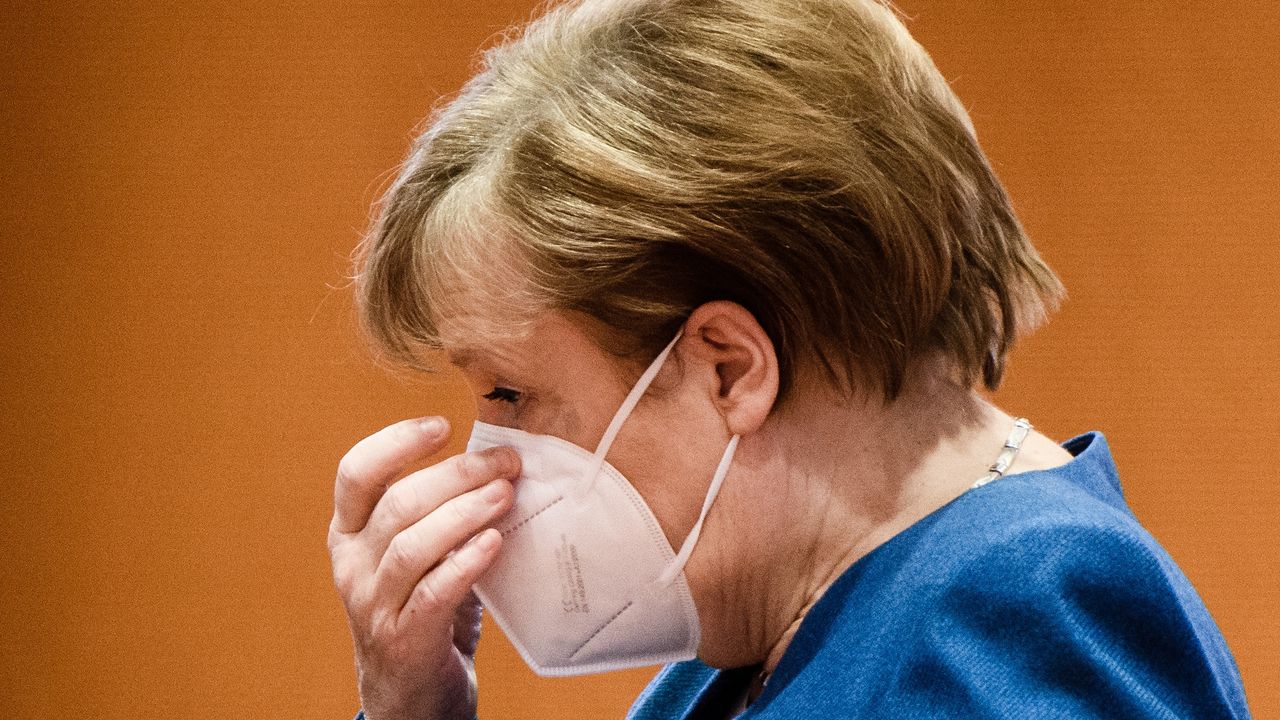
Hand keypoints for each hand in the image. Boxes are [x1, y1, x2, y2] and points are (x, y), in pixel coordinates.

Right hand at [328, 417, 517, 719]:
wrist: (410, 691)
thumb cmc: (421, 606)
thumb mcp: (416, 552)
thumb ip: (439, 510)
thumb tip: (498, 459)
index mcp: (348, 532)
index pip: (356, 473)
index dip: (396, 442)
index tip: (443, 425)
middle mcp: (352, 565)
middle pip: (397, 504)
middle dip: (456, 474)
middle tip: (504, 462)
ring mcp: (373, 605)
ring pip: (412, 546)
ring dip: (464, 513)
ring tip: (505, 494)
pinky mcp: (404, 639)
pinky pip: (433, 594)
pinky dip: (465, 564)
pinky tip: (494, 543)